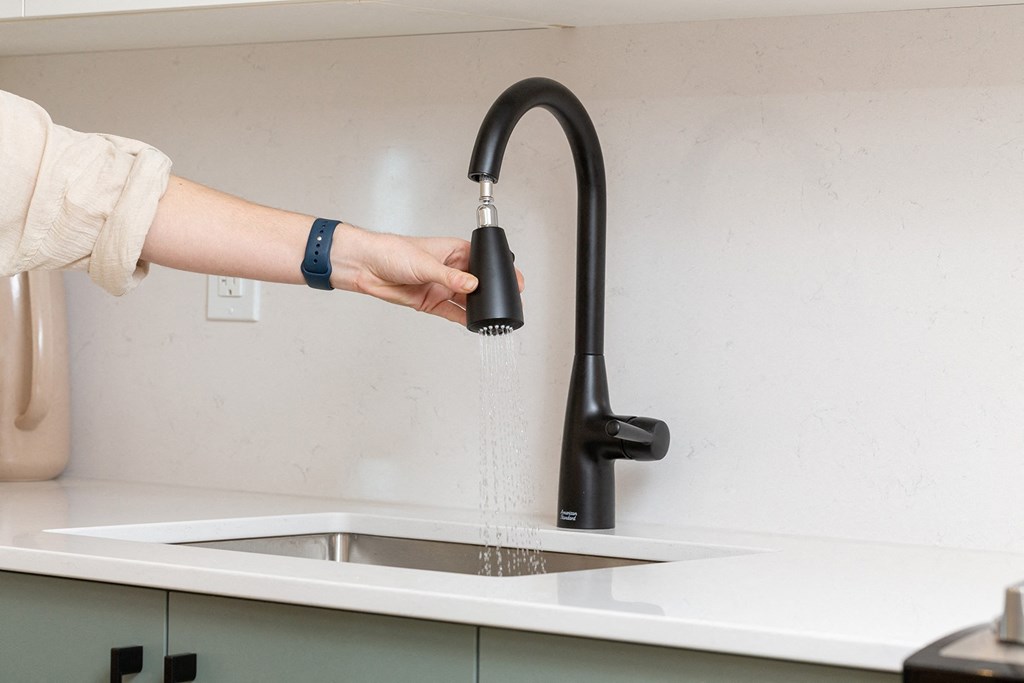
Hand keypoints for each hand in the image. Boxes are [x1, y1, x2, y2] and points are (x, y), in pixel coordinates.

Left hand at [331, 224, 523, 325]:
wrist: (365, 267)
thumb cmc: (390, 252)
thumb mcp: (424, 262)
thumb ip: (450, 276)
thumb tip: (472, 284)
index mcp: (453, 251)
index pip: (483, 260)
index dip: (498, 270)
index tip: (513, 280)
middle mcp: (450, 269)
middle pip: (478, 283)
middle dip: (491, 293)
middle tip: (506, 302)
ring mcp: (441, 286)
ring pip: (467, 300)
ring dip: (478, 308)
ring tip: (492, 316)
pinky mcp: (431, 302)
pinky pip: (453, 313)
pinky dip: (464, 319)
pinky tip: (474, 323)